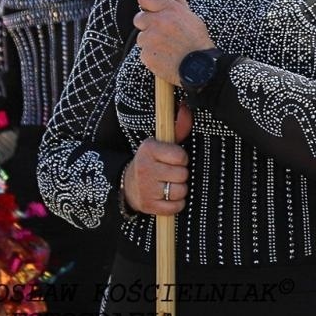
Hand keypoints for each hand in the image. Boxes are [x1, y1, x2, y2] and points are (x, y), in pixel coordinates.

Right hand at [123, 102, 192, 216]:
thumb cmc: (153, 161)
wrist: (128, 185)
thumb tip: (187, 108)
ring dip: (180, 190)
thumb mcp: (162, 143)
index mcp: (149, 149)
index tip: (175, 159)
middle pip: (182, 174)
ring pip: (180, 191)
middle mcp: (145, 168)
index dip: (182, 159)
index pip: (181, 156)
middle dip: (181, 175)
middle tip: (171, 173)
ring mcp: (145, 188)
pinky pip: (174, 207)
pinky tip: (169, 197)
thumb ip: (178, 127)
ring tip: (170, 185)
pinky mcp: (147, 206)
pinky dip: (176, 204)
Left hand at [134, 0, 214, 86]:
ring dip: (150, 41)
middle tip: (162, 31)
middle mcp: (158, 22)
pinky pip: (143, 52)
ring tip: (167, 46)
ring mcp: (150, 40)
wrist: (201, 68)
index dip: (147, 3)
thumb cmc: (197, 40)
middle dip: (148, 24)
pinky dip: (152, 54)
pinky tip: (165, 55)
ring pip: (141, 37)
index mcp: (170, 10)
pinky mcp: (146, 55)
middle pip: (139, 18)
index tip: (151, 8)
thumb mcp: (190, 15)